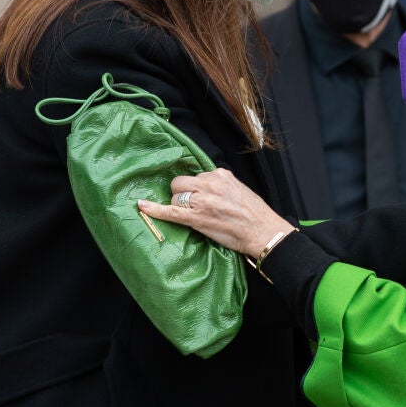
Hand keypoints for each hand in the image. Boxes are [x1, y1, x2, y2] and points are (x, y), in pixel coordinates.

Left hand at [138, 168, 294, 257]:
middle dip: (182, 194)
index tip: (197, 196)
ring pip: (176, 196)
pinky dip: (154, 209)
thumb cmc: (255, 215)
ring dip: (179, 205)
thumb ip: (221, 186)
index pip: (196, 176)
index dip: (194, 189)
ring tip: (194, 217)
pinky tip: (142, 206)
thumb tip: (205, 188)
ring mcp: (202, 200)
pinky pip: (171, 211)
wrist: (263, 231)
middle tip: (194, 208)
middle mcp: (210, 183)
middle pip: (180, 183)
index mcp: (221, 175)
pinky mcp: (197, 217)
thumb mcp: (239, 190)